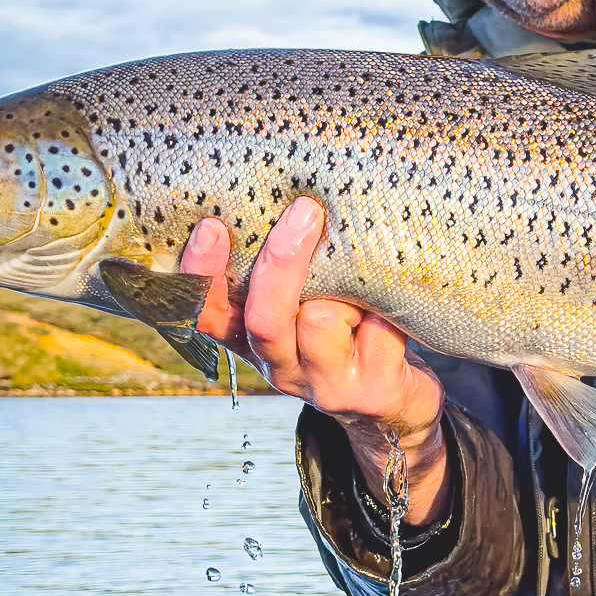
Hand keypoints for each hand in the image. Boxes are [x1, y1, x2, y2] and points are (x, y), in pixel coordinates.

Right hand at [180, 199, 450, 525]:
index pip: (205, 312)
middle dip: (282, 264)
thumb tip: (290, 188)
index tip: (211, 225)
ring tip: (365, 274)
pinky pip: (379, 331)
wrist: (390, 408)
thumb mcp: (303, 303)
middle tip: (305, 210)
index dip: (201, 274)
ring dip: (346, 289)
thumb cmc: (341, 334)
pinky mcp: (371, 391)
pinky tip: (394, 307)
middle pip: (264, 320)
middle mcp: (279, 366)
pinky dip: (389, 309)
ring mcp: (325, 384)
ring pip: (321, 322)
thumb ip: (283, 268)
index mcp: (250, 339)